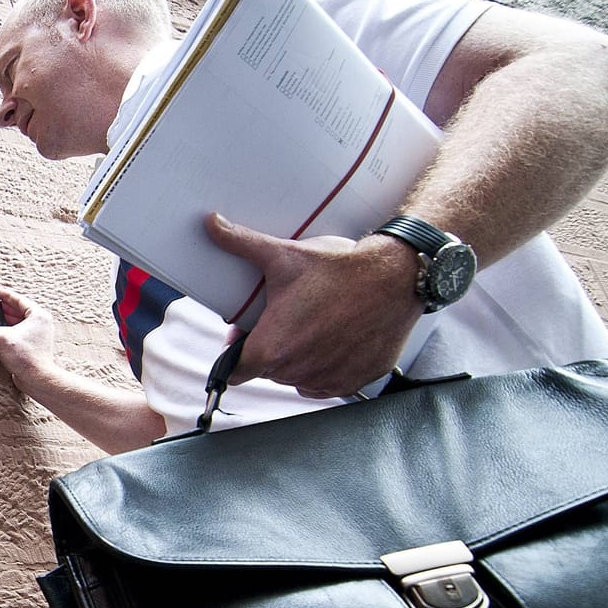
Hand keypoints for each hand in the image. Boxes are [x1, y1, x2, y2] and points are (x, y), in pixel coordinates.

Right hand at [0, 287, 60, 391]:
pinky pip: (20, 335)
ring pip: (20, 324)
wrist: (37, 378)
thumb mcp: (0, 338)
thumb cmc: (28, 358)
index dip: (7, 295)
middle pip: (20, 311)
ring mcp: (38, 337)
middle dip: (5, 309)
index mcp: (38, 316)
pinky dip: (9, 333)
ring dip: (7, 321)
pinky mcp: (33, 348)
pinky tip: (0, 336)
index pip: (20, 300)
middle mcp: (41, 325)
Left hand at [204, 212, 423, 397]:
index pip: (235, 371)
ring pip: (298, 377)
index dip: (236, 353)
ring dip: (299, 359)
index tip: (245, 336)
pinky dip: (327, 367)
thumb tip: (212, 224)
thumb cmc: (340, 270)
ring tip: (313, 325)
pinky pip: (328, 383)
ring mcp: (328, 379)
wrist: (395, 277)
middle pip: (268, 370)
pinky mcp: (355, 380)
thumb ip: (241, 243)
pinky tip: (333, 339)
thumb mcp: (285, 256)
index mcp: (272, 348)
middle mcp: (297, 371)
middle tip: (287, 318)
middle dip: (271, 348)